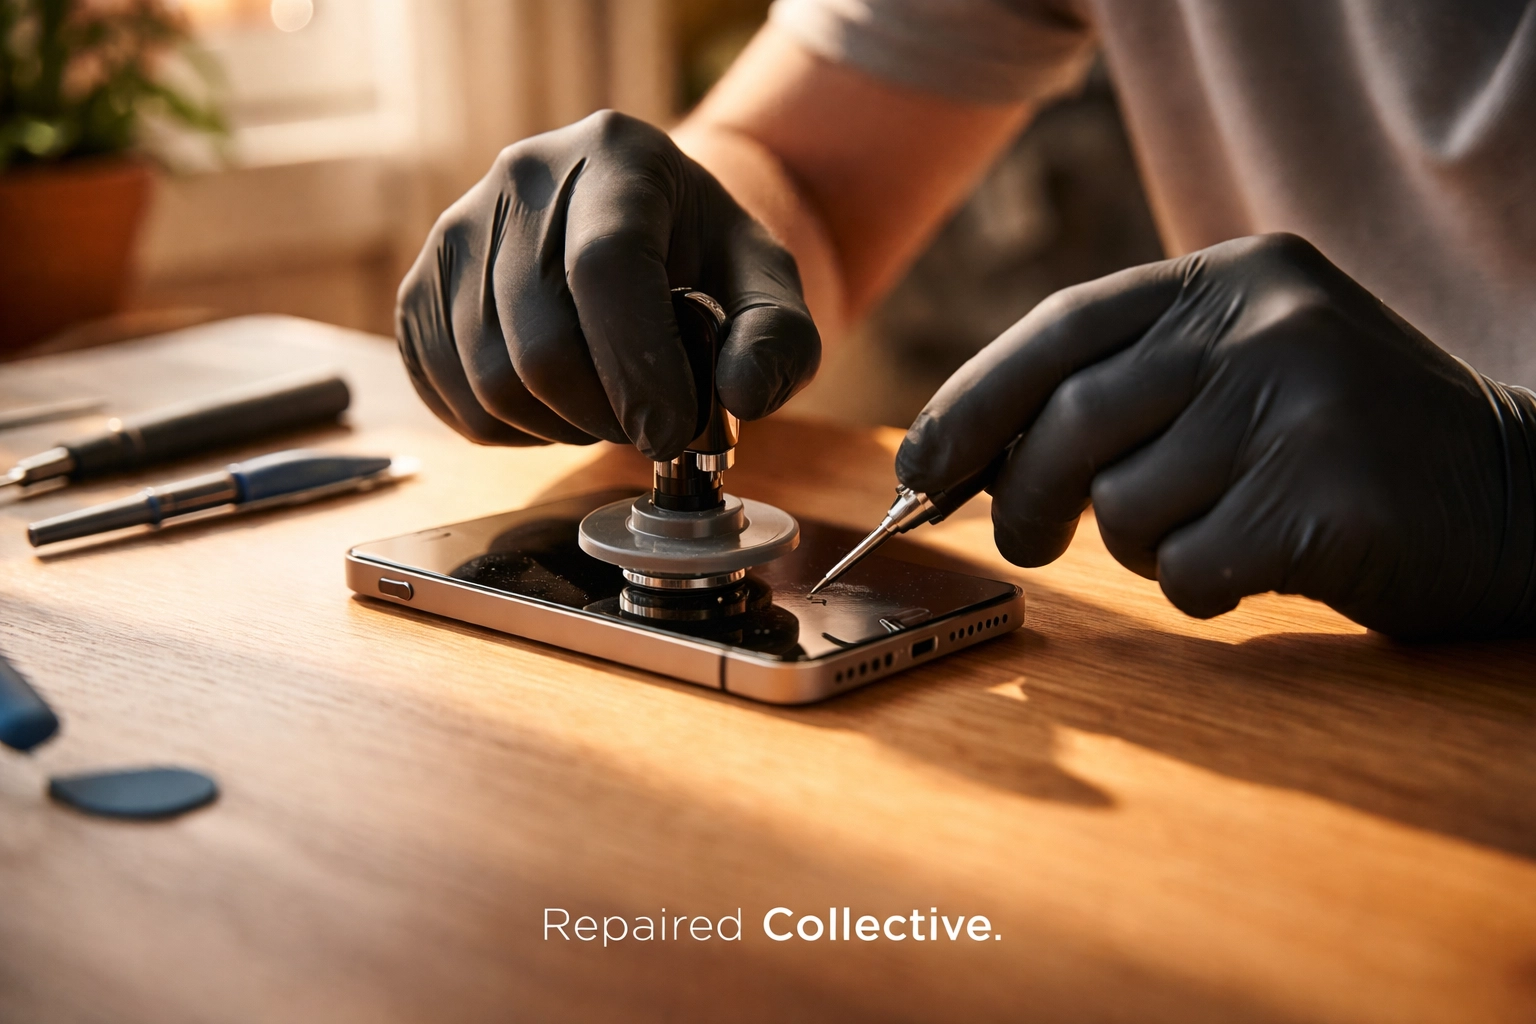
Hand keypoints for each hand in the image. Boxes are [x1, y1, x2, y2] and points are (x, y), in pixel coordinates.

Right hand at [395, 110, 819, 460]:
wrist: (633, 230)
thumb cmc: (701, 260)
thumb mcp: (766, 285)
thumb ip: (779, 339)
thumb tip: (741, 394)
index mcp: (616, 157)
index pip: (606, 265)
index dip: (637, 364)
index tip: (669, 432)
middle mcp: (520, 179)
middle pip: (541, 340)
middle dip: (605, 414)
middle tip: (650, 426)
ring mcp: (456, 231)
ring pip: (489, 378)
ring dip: (559, 427)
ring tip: (605, 405)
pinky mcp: (419, 288)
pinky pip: (448, 395)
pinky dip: (509, 430)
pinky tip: (553, 406)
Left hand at [897, 233, 1535, 638]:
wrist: (1515, 496)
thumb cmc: (1333, 445)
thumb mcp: (1238, 369)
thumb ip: (1122, 386)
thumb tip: (959, 456)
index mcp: (1229, 276)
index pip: (1059, 328)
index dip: (971, 402)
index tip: (920, 467)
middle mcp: (1262, 320)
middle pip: (1071, 423)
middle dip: (1022, 498)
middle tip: (1024, 541)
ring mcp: (1300, 401)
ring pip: (1125, 507)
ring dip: (1140, 546)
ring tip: (1211, 528)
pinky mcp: (1325, 492)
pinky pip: (1186, 568)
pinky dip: (1198, 587)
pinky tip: (1260, 562)